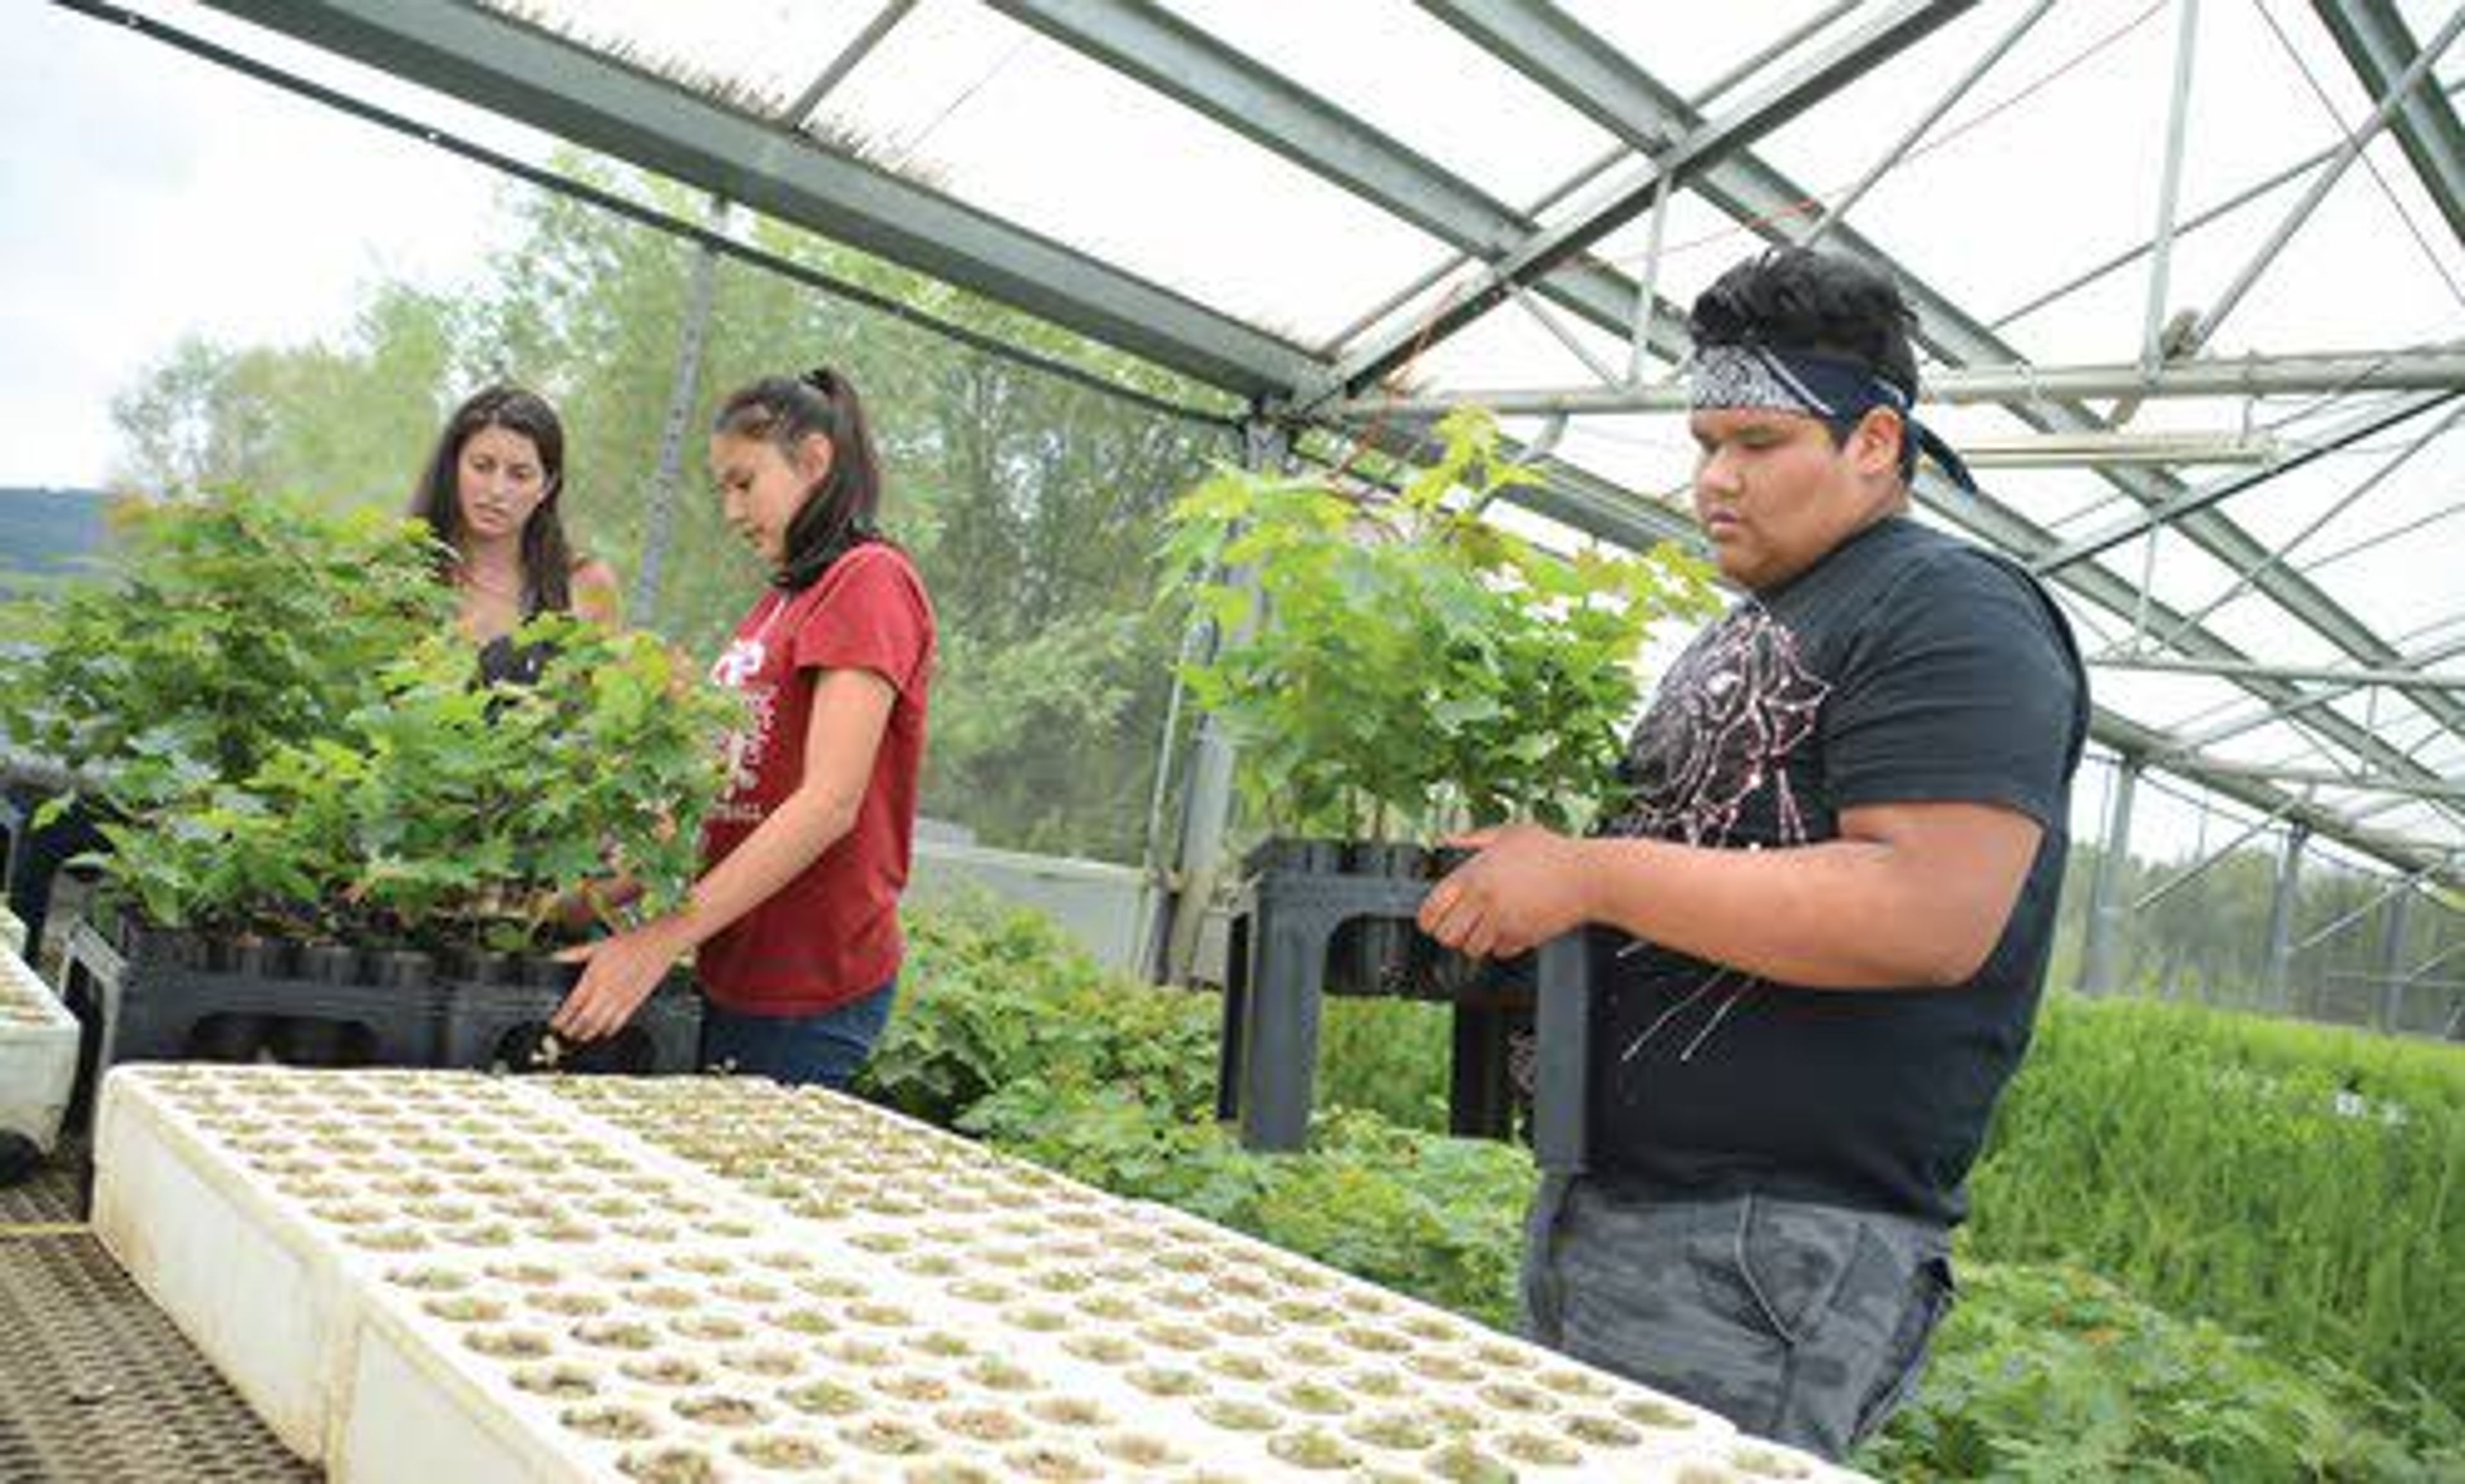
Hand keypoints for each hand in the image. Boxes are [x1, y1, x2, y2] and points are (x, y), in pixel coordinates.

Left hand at [548, 922, 684, 1041]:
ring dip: (587, 1034)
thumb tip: (554, 959)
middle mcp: (607, 991)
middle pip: (584, 1020)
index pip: (573, 1004)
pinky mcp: (635, 1003)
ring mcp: (621, 999)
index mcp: (594, 976)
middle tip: (564, 1033)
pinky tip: (603, 1032)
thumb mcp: (596, 945)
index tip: (554, 1023)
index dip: (561, 1018)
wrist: (657, 944)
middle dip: (572, 1030)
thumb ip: (573, 954)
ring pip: (600, 1025)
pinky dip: (608, 1031)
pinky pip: (619, 1023)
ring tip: (579, 1036)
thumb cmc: (628, 943)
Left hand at [1416, 822, 1592, 958]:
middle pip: (1446, 936)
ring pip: (1471, 948)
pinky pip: (1499, 952)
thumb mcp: (1508, 834)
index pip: (1431, 909)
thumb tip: (1447, 840)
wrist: (1587, 876)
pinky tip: (1511, 927)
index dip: (1428, 918)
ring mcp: (1502, 922)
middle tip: (1462, 924)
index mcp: (1473, 875)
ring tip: (1488, 925)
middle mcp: (1483, 900)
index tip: (1433, 919)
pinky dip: (1502, 945)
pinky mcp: (1521, 938)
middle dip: (1451, 932)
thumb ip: (1473, 839)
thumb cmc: (1551, 852)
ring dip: (1476, 940)